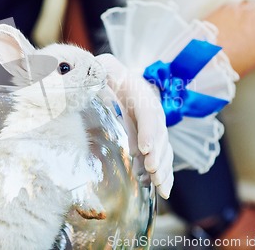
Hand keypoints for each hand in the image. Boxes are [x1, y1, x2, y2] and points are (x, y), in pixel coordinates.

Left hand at [96, 54, 173, 198]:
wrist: (117, 78)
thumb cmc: (106, 72)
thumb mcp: (103, 67)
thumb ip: (98, 70)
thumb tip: (91, 75)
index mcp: (140, 92)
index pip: (148, 112)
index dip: (149, 131)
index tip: (144, 149)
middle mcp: (152, 110)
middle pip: (160, 134)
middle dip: (158, 155)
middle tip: (153, 172)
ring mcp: (153, 125)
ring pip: (164, 148)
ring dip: (163, 168)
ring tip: (159, 186)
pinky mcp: (150, 138)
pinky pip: (159, 156)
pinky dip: (161, 172)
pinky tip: (158, 187)